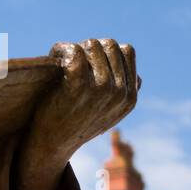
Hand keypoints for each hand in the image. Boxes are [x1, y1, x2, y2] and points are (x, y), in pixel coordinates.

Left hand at [12, 39, 138, 189]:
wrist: (51, 145)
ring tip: (60, 61)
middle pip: (109, 45)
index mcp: (130, 97)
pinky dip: (61, 49)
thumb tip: (139, 77)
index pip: (127, 51)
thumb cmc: (77, 123)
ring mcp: (102, 89)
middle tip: (71, 59)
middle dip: (89, 47)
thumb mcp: (109, 113)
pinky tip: (53, 57)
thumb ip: (125, 94)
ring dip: (73, 48)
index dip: (106, 51)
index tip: (88, 60)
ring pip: (92, 45)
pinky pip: (75, 51)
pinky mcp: (80, 86)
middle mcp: (120, 92)